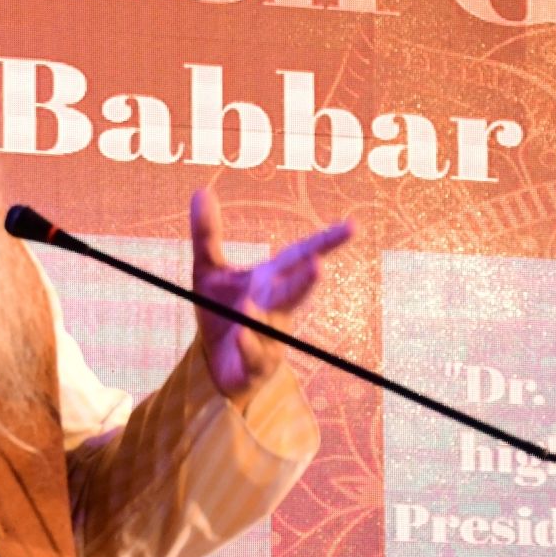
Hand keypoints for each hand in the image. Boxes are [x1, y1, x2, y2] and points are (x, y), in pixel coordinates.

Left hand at [191, 188, 351, 406]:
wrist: (215, 363)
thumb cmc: (222, 313)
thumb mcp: (208, 271)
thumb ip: (207, 234)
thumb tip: (202, 190)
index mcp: (269, 281)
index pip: (299, 258)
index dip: (325, 242)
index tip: (353, 226)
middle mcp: (275, 308)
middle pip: (292, 293)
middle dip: (304, 281)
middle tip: (318, 265)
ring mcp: (268, 338)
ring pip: (271, 327)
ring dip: (264, 317)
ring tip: (251, 304)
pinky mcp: (254, 365)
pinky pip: (254, 356)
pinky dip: (249, 345)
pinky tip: (242, 334)